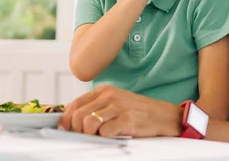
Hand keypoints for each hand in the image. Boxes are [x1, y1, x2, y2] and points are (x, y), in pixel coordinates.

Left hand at [59, 85, 181, 137]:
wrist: (163, 115)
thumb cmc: (137, 111)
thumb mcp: (114, 103)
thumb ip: (95, 107)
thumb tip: (72, 119)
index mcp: (104, 91)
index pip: (75, 104)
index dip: (65, 120)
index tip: (65, 130)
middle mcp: (109, 96)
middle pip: (78, 115)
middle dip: (77, 130)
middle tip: (85, 136)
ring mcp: (118, 107)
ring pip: (88, 123)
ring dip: (90, 134)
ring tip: (99, 136)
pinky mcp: (127, 119)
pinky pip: (105, 132)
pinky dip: (105, 138)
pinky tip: (112, 135)